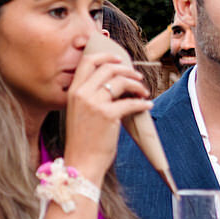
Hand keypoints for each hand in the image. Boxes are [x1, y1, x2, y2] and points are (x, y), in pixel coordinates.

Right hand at [63, 40, 150, 175]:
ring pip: (121, 81)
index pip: (88, 62)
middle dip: (127, 70)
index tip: (119, 60)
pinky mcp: (108, 115)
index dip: (106, 56)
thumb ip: (90, 96)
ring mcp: (94, 104)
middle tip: (138, 78)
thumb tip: (114, 83)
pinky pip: (131, 102)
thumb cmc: (82, 140)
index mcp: (73, 92)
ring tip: (143, 93)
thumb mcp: (79, 112)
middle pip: (108, 68)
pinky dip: (142, 103)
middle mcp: (81, 94)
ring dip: (137, 85)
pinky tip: (146, 106)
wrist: (81, 162)